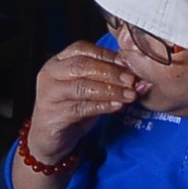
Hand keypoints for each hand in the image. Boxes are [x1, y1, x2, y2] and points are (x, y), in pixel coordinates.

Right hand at [27, 40, 146, 165]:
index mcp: (59, 62)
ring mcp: (49, 93)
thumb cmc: (71, 109)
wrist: (50, 139)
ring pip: (82, 86)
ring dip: (110, 90)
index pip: (82, 49)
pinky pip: (80, 108)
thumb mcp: (90, 90)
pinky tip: (116, 107)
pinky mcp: (52, 114)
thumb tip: (138, 77)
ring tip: (129, 95)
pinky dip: (101, 106)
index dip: (107, 55)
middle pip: (82, 65)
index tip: (128, 63)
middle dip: (110, 72)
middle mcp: (50, 74)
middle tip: (131, 80)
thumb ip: (108, 80)